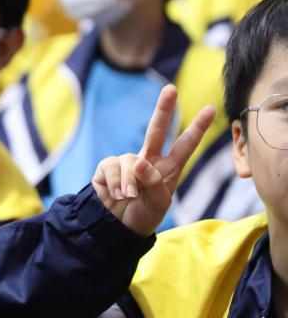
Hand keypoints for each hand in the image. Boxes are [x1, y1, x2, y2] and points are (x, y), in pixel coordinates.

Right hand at [92, 84, 214, 236]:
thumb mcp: (158, 204)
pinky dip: (115, 182)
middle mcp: (147, 160)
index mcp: (168, 168)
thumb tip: (138, 162)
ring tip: (129, 197)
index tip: (211, 109)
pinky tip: (116, 195)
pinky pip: (111, 167)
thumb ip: (153, 183)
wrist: (117, 228)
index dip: (197, 127)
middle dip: (163, 108)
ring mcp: (126, 163)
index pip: (185, 145)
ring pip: (129, 161)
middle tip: (170, 89)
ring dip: (129, 182)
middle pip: (156, 130)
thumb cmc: (143, 215)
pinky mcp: (106, 168)